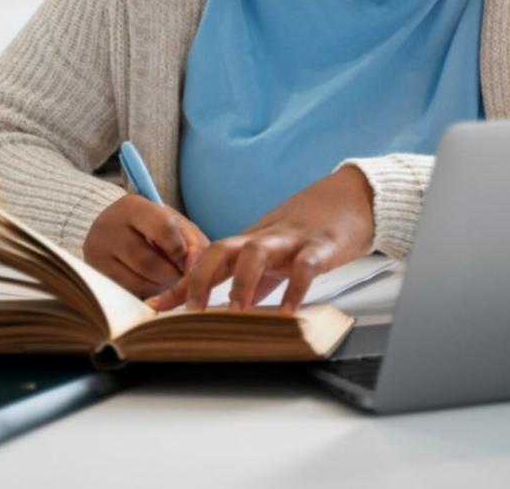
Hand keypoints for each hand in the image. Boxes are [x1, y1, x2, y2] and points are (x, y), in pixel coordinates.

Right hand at [83, 195, 208, 297]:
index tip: (186, 258)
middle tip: (179, 275)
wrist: (117, 230)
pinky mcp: (95, 273)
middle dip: (172, 275)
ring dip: (161, 287)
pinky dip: (146, 292)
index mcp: (131, 206)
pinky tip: (149, 282)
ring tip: (165, 278)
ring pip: (138, 281)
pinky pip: (128, 292)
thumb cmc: (155, 227)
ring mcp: (96, 251)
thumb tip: (192, 269)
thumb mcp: (176, 225)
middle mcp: (108, 225)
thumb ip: (193, 244)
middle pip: (150, 262)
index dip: (180, 250)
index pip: (163, 229)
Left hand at [149, 166, 374, 313]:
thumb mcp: (278, 254)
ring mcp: (291, 240)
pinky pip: (304, 266)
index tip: (154, 308)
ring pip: (256, 252)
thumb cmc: (313, 227)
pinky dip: (294, 289)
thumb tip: (233, 311)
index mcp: (250, 242)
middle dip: (200, 279)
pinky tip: (288, 313)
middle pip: (221, 249)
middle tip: (190, 313)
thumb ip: (256, 281)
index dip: (180, 285)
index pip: (206, 262)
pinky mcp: (321, 245)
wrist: (354, 196)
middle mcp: (264, 238)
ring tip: (236, 314)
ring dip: (242, 283)